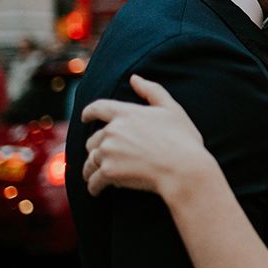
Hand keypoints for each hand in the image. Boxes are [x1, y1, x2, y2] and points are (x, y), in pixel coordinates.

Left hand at [81, 75, 206, 197]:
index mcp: (126, 113)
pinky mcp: (108, 173)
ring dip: (92, 168)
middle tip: (105, 156)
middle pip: (93, 139)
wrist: (183, 169)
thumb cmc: (182, 139)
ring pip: (90, 161)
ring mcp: (108, 152)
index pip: (98, 108)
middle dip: (97, 147)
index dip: (89, 112)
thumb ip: (152, 90)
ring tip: (96, 176)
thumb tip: (135, 78)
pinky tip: (97, 190)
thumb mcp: (172, 109)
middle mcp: (112, 131)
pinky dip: (94, 186)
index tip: (84, 117)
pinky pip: (93, 181)